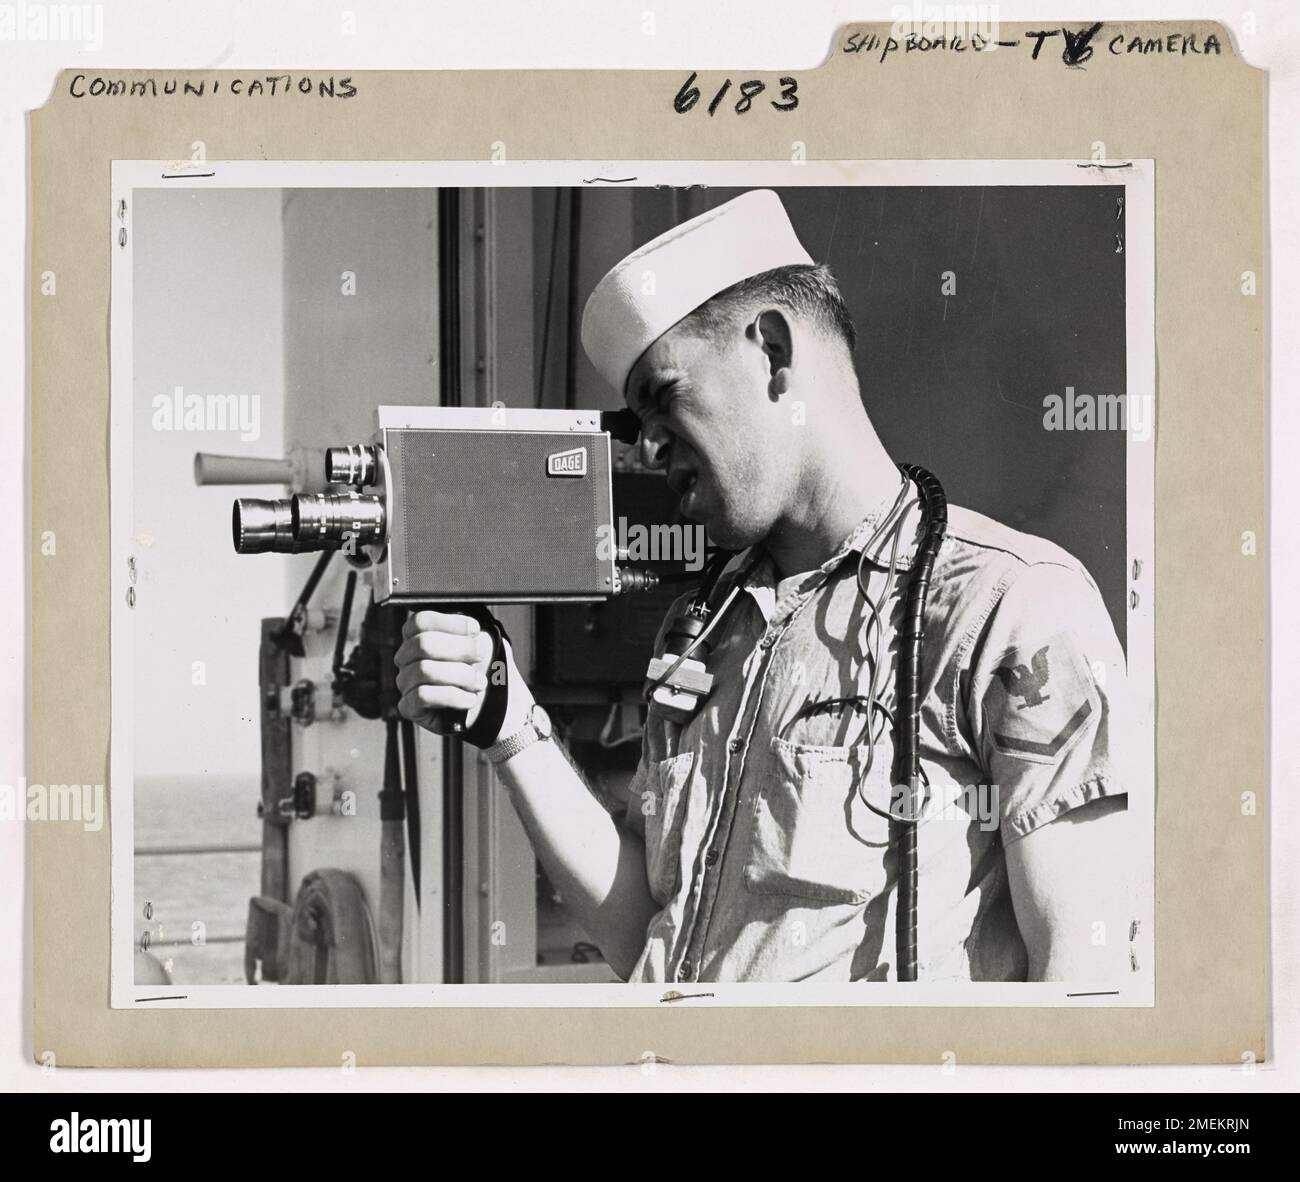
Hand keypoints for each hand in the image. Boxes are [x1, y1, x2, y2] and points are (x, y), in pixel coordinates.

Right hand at [394, 611, 494, 734]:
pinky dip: (454, 697)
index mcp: (418, 636)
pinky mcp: (408, 707)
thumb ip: (472, 631)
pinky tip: (470, 699)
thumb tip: (471, 629)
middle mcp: (406, 658)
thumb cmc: (480, 671)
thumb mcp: (480, 645)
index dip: (451, 623)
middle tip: (480, 657)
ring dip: (461, 676)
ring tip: (479, 683)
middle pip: (423, 643)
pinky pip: (424, 695)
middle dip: (460, 649)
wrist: (489, 709)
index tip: (476, 630)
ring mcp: (405, 682)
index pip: (421, 621)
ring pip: (425, 670)